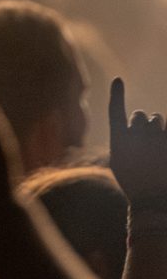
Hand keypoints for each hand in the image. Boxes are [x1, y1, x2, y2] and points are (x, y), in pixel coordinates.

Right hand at [109, 77, 166, 208]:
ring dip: (156, 127)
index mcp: (119, 140)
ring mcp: (156, 138)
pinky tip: (160, 148)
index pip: (116, 110)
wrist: (153, 198)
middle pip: (140, 116)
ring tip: (156, 147)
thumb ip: (123, 140)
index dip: (117, 94)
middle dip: (143, 123)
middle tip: (146, 139)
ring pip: (156, 119)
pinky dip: (164, 135)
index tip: (118, 80)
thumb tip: (132, 124)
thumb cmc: (134, 182)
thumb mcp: (119, 162)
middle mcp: (137, 135)